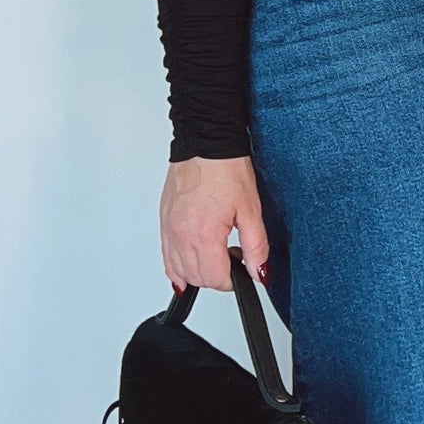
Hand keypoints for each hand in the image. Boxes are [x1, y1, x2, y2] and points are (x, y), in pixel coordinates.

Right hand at [161, 154, 269, 292]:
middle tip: (232, 256)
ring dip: (198, 273)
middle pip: (197, 278)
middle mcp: (181, 235)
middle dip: (217, 276)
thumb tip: (259, 273)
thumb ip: (256, 247)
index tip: (241, 266)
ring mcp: (169, 230)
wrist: (205, 144)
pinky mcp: (164, 222)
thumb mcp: (251, 210)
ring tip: (215, 253)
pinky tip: (189, 264)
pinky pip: (166, 257)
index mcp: (204, 234)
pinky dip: (177, 267)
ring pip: (179, 272)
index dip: (232, 280)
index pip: (215, 279)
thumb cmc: (226, 169)